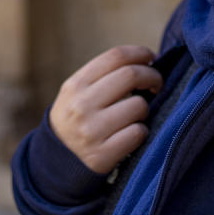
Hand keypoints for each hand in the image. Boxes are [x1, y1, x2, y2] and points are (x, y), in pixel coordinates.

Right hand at [48, 45, 162, 174]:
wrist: (57, 161)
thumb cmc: (76, 119)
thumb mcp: (76, 93)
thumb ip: (104, 76)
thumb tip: (146, 60)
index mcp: (76, 85)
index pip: (116, 56)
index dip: (140, 53)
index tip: (151, 58)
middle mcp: (81, 105)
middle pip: (131, 75)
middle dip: (152, 76)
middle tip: (156, 84)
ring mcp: (92, 131)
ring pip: (138, 106)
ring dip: (145, 108)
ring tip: (136, 114)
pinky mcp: (103, 155)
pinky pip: (138, 133)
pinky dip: (141, 131)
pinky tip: (132, 133)